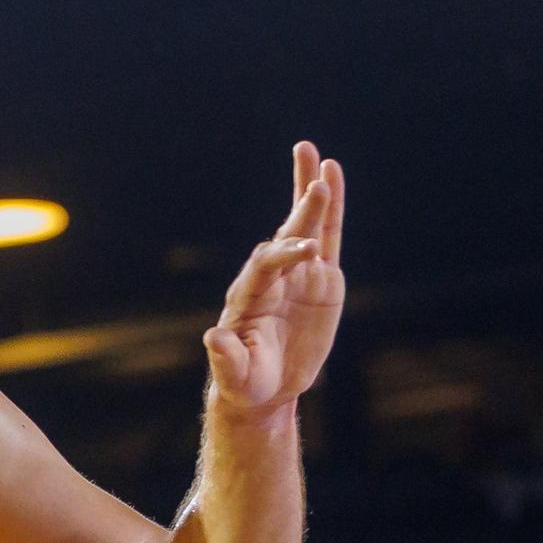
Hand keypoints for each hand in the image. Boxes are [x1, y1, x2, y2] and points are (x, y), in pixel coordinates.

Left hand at [203, 142, 345, 417]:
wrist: (263, 385)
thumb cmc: (244, 381)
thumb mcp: (236, 376)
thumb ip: (226, 358)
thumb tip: (212, 338)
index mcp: (250, 295)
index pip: (267, 267)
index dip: (285, 256)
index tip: (307, 252)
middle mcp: (272, 277)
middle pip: (286, 238)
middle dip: (302, 213)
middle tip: (317, 184)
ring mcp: (298, 274)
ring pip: (306, 228)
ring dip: (311, 195)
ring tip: (317, 157)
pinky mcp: (320, 278)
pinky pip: (327, 238)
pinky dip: (330, 209)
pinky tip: (330, 175)